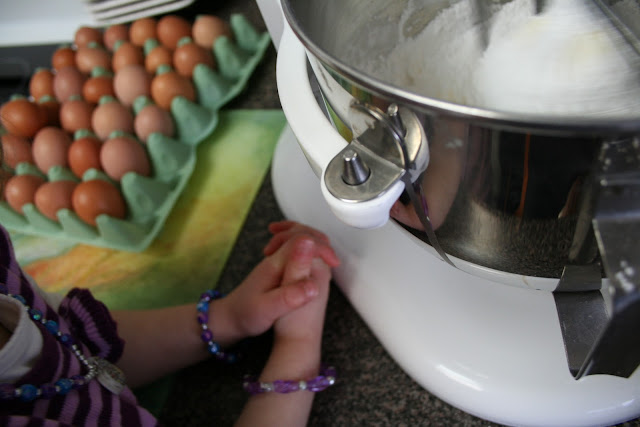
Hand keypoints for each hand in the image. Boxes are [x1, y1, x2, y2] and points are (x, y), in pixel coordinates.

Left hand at [211, 222, 338, 344]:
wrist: (228, 319)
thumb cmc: (246, 316)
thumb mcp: (268, 310)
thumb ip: (289, 296)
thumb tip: (314, 284)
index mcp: (275, 265)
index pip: (301, 241)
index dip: (321, 248)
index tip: (333, 264)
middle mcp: (275, 259)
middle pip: (299, 234)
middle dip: (320, 241)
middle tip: (333, 260)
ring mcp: (275, 262)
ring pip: (297, 240)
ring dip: (314, 242)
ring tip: (328, 257)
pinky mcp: (277, 269)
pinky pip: (294, 250)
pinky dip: (307, 250)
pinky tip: (311, 261)